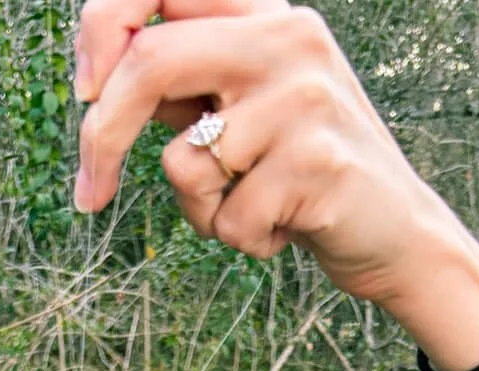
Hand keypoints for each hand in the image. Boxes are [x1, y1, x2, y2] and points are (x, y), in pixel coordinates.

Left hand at [72, 0, 454, 310]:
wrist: (395, 232)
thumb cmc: (299, 175)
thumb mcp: (237, 108)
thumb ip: (180, 81)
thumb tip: (93, 78)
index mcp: (263, 13)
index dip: (100, 29)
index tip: (83, 91)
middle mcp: (287, 38)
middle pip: (150, 63)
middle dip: (101, 136)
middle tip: (88, 195)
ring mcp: (305, 97)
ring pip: (184, 161)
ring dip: (200, 209)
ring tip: (255, 204)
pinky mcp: (316, 162)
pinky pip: (226, 217)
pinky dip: (241, 240)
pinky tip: (285, 226)